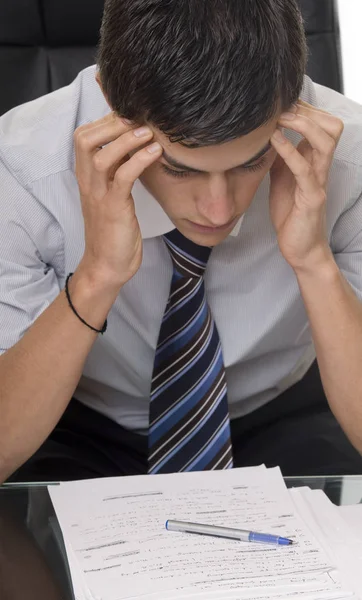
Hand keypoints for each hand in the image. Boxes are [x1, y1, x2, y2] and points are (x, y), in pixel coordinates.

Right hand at [73, 113, 161, 286]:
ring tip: (150, 130)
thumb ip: (117, 173)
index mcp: (86, 178)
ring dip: (127, 139)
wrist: (107, 267)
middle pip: (84, 139)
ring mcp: (99, 196)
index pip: (83, 137)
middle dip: (112, 122)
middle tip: (139, 116)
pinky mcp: (114, 209)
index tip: (129, 114)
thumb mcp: (113, 196)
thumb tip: (135, 149)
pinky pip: (123, 177)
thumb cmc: (114, 232)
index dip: (105, 120)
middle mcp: (88, 183)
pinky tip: (155, 152)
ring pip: (102, 155)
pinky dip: (139, 161)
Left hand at [269, 100, 343, 270]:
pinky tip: (274, 140)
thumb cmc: (291, 215)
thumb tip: (264, 136)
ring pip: (326, 141)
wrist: (300, 248)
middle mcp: (321, 168)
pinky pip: (305, 168)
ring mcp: (319, 181)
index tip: (280, 102)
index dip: (304, 109)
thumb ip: (278, 158)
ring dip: (303, 125)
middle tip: (281, 107)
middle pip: (331, 126)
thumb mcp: (280, 179)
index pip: (321, 124)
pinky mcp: (312, 197)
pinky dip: (289, 150)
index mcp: (314, 162)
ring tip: (280, 118)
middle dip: (307, 111)